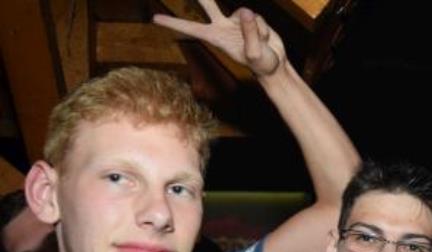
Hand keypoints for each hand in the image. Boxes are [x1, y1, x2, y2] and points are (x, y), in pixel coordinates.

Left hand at [154, 0, 284, 77]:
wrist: (275, 65)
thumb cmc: (263, 65)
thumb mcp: (256, 53)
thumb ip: (250, 32)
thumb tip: (246, 12)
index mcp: (217, 38)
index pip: (192, 29)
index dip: (174, 23)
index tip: (155, 20)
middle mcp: (223, 26)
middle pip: (208, 4)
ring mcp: (236, 21)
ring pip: (244, 14)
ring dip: (255, 28)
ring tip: (261, 42)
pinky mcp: (249, 18)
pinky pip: (257, 17)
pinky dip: (263, 28)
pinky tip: (264, 38)